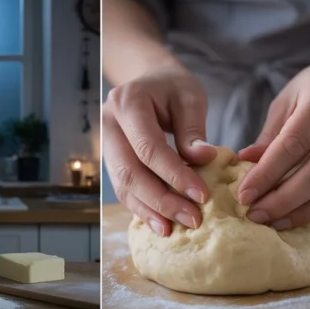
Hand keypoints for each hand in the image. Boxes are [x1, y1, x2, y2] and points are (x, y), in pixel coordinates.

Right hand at [103, 65, 216, 236]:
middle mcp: (109, 124)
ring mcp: (105, 143)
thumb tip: (205, 158)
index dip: (175, 175)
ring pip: (123, 185)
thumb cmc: (172, 87)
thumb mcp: (189, 97)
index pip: (149, 148)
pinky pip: (123, 188)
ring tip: (175, 229)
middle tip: (192, 219)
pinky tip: (161, 223)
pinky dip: (142, 207)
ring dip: (150, 210)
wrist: (148, 79)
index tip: (202, 196)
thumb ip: (193, 129)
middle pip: (130, 172)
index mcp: (128, 103)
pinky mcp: (110, 159)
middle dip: (162, 200)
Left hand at [237, 57, 309, 229]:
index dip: (268, 173)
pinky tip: (294, 216)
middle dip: (283, 200)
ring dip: (302, 211)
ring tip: (272, 221)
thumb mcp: (286, 101)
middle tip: (255, 214)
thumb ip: (269, 135)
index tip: (244, 195)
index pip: (294, 143)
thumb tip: (245, 165)